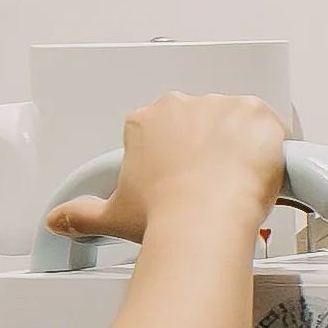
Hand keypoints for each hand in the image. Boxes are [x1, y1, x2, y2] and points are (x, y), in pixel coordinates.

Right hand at [46, 91, 291, 248]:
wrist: (204, 223)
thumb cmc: (164, 215)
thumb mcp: (112, 215)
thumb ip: (80, 214)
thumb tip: (55, 221)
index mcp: (145, 120)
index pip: (165, 130)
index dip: (177, 157)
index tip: (182, 179)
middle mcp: (183, 105)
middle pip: (203, 122)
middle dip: (208, 149)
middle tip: (211, 183)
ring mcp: (223, 106)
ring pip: (238, 123)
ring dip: (240, 147)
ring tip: (236, 182)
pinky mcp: (259, 114)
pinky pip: (272, 126)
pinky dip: (272, 146)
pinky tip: (263, 171)